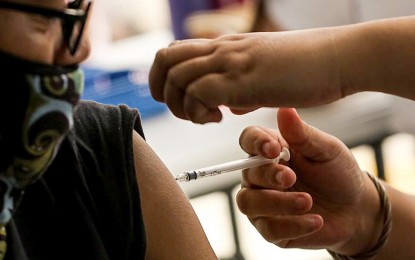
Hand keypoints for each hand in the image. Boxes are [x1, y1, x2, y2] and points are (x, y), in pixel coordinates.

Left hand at [149, 30, 342, 123]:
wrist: (339, 58)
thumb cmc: (307, 68)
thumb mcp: (265, 76)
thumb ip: (242, 89)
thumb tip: (231, 105)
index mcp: (226, 45)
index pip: (174, 52)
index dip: (168, 78)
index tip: (188, 101)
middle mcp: (222, 49)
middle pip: (164, 59)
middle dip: (163, 90)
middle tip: (188, 111)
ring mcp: (231, 62)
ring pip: (176, 77)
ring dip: (182, 105)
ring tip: (208, 118)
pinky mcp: (242, 80)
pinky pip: (198, 94)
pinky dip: (198, 112)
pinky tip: (220, 120)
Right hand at [236, 108, 381, 254]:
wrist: (357, 209)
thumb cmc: (338, 173)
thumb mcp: (327, 150)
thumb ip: (303, 134)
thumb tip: (284, 109)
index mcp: (271, 150)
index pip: (248, 140)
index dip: (255, 143)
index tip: (274, 150)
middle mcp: (260, 175)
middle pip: (247, 173)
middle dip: (269, 176)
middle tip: (292, 178)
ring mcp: (262, 202)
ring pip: (248, 202)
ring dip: (276, 203)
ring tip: (308, 202)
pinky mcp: (270, 227)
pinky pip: (267, 229)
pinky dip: (292, 226)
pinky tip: (316, 221)